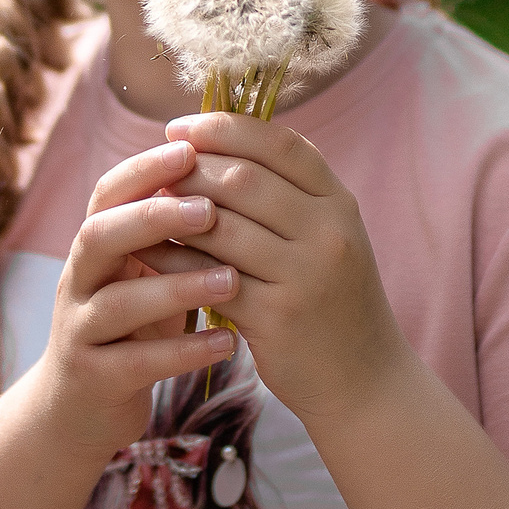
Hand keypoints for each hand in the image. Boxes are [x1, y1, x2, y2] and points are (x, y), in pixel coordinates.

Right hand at [28, 138, 239, 454]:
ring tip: (232, 279)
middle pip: (99, 236)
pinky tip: (228, 343)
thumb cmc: (128, 330)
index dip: (144, 169)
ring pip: (117, 302)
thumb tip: (224, 169)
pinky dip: (184, 352)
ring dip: (176, 287)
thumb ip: (166, 234)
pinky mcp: (93, 379)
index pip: (108, 194)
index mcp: (93, 249)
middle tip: (209, 210)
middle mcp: (77, 282)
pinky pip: (136, 363)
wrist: (78, 410)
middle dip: (152, 218)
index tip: (192, 149)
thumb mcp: (141, 276)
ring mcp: (79, 331)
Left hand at [141, 110, 400, 417]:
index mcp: (339, 202)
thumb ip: (286, 194)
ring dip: (173, 212)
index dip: (224, 128)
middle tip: (153, 171)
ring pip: (220, 225)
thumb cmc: (332, 301)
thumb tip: (213, 144)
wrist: (365, 381)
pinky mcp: (277, 316)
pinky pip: (208, 275)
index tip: (179, 128)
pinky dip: (173, 260)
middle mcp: (328, 232)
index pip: (278, 143)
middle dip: (189, 169)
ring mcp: (305, 274)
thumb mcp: (326, 237)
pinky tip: (148, 253)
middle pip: (242, 178)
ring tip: (143, 207)